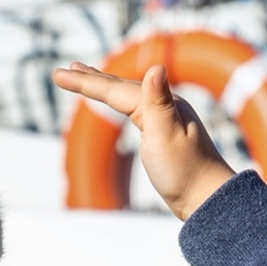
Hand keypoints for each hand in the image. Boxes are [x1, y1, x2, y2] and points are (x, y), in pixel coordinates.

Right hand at [53, 62, 237, 219]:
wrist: (208, 198)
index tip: (58, 75)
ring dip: (105, 86)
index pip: (114, 90)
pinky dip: (119, 102)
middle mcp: (164, 106)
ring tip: (87, 77)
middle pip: (119, 87)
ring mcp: (164, 119)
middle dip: (91, 79)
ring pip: (127, 96)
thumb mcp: (167, 136)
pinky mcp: (163, 134)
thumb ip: (159, 102)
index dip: (85, 82)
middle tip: (65, 70)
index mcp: (160, 104)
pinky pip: (134, 109)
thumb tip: (156, 67)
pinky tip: (120, 104)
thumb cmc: (186, 172)